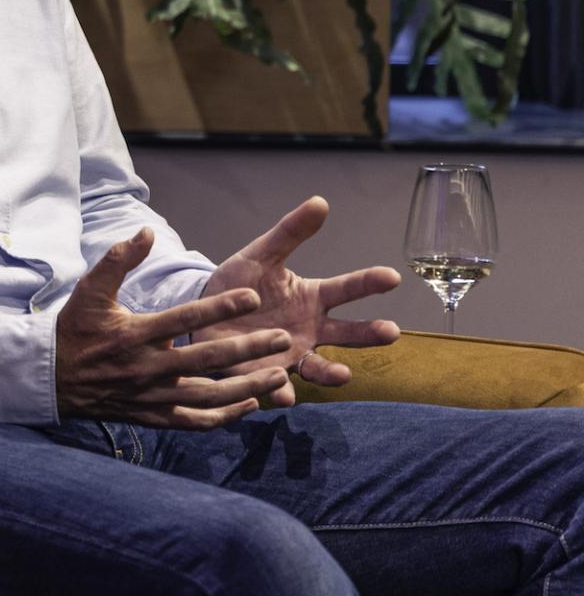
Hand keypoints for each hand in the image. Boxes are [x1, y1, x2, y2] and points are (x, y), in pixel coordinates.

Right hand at [56, 228, 293, 428]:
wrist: (53, 379)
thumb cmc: (76, 329)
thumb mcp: (90, 290)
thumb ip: (118, 260)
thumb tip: (146, 231)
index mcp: (135, 333)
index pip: (185, 318)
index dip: (221, 307)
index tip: (254, 297)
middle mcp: (148, 366)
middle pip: (207, 359)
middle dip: (249, 349)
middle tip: (281, 338)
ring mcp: (153, 395)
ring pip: (209, 395)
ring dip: (247, 386)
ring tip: (280, 375)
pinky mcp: (153, 415)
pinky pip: (195, 421)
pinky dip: (225, 416)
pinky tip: (250, 405)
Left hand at [194, 196, 401, 405]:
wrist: (204, 314)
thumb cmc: (239, 284)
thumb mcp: (260, 255)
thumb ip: (289, 233)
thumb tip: (320, 201)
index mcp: (312, 298)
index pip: (346, 289)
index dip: (368, 283)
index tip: (391, 276)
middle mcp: (310, 330)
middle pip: (346, 333)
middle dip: (369, 333)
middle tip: (391, 331)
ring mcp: (291, 354)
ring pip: (318, 367)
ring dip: (332, 372)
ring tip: (343, 374)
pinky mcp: (265, 373)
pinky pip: (276, 385)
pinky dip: (281, 391)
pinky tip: (283, 394)